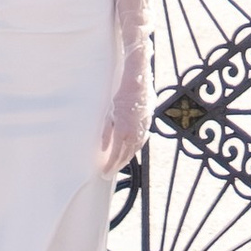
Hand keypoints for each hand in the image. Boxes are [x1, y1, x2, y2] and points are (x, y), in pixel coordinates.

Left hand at [99, 51, 149, 174]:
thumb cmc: (120, 91)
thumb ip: (106, 130)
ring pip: (134, 149)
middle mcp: (135, 132)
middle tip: (108, 172)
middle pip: (126, 155)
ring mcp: (142, 127)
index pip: (116, 155)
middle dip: (117, 165)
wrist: (138, 77)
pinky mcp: (147, 122)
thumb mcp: (108, 110)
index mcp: (124, 130)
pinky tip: (130, 150)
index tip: (103, 173)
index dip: (110, 165)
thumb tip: (103, 147)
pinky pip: (141, 141)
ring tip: (118, 164)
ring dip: (126, 158)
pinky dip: (134, 149)